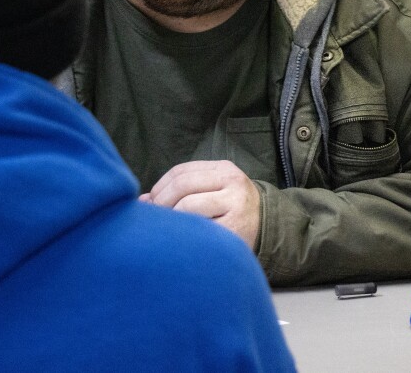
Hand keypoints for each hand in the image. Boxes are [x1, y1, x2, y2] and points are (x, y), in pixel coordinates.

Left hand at [139, 160, 260, 248]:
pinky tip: (183, 240)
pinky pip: (199, 229)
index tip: (150, 203)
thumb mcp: (213, 190)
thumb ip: (181, 190)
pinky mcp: (235, 230)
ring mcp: (235, 206)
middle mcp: (232, 183)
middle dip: (161, 204)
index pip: (181, 172)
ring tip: (170, 230)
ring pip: (187, 207)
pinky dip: (185, 234)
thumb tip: (141, 201)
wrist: (269, 229)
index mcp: (224, 170)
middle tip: (155, 220)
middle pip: (182, 187)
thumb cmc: (231, 210)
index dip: (159, 187)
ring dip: (171, 220)